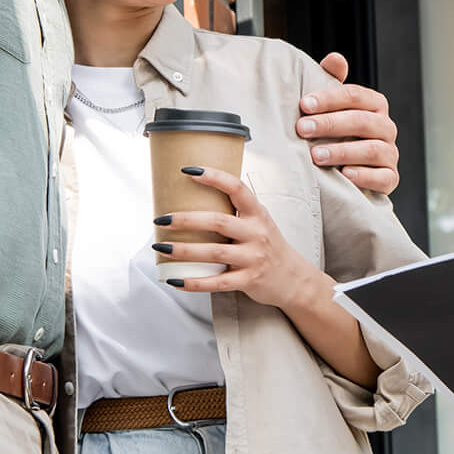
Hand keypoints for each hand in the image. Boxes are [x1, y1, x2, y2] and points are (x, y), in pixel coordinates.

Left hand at [155, 166, 332, 312]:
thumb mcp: (258, 222)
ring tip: (161, 247)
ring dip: (184, 250)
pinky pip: (217, 282)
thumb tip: (195, 195)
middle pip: (218, 222)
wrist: (292, 278)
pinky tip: (176, 281)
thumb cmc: (268, 246)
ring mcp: (253, 258)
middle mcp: (257, 233)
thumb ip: (235, 211)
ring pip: (214, 252)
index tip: (189, 171)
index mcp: (258, 214)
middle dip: (186, 220)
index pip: (237, 188)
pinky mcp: (248, 280)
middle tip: (161, 219)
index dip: (214, 177)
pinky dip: (194, 282)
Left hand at [302, 53, 399, 194]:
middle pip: (362, 121)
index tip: (304, 104)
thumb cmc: (338, 132)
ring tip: (316, 155)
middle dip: (330, 124)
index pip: (354, 96)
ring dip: (342, 151)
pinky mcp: (390, 178)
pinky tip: (344, 175)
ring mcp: (390, 153)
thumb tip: (335, 58)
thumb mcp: (333, 106)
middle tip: (302, 129)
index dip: (329, 98)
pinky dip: (364, 175)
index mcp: (374, 105)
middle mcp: (386, 127)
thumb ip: (332, 81)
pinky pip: (383, 177)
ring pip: (372, 149)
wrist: (348, 169)